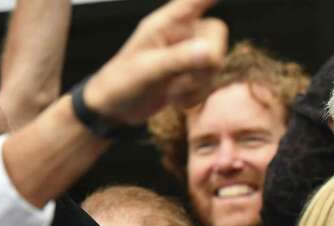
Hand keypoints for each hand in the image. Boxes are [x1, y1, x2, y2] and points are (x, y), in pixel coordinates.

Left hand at [84, 0, 227, 125]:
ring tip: (173, 91)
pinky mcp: (192, 74)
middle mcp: (181, 34)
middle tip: (186, 78)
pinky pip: (211, 81)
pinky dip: (198, 95)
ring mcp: (188, 54)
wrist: (117, 108)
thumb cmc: (122, 81)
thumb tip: (208, 51)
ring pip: (216, 62)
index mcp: (166, 23)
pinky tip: (177, 99)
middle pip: (216, 34)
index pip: (193, 1)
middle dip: (208, 62)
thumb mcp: (148, 70)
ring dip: (199, 84)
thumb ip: (179, 59)